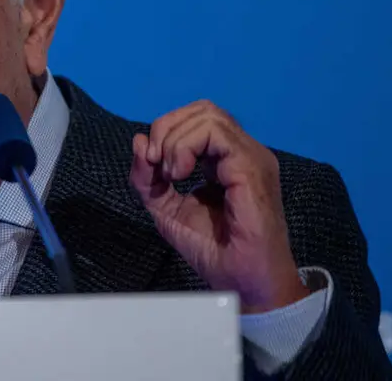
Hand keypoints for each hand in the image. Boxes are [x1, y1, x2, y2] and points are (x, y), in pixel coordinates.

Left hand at [129, 100, 308, 313]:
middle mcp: (242, 152)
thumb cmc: (213, 250)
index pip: (197, 120)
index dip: (167, 131)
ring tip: (170, 172)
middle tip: (155, 162)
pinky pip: (216, 134)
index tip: (150, 163)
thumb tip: (139, 140)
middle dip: (167, 127)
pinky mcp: (252, 167)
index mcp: (226, 160)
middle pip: (202, 110)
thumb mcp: (166, 210)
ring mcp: (251, 157)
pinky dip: (186, 147)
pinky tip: (179, 174)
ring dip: (175, 139)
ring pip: (208, 116)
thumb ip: (148, 179)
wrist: (242, 281)